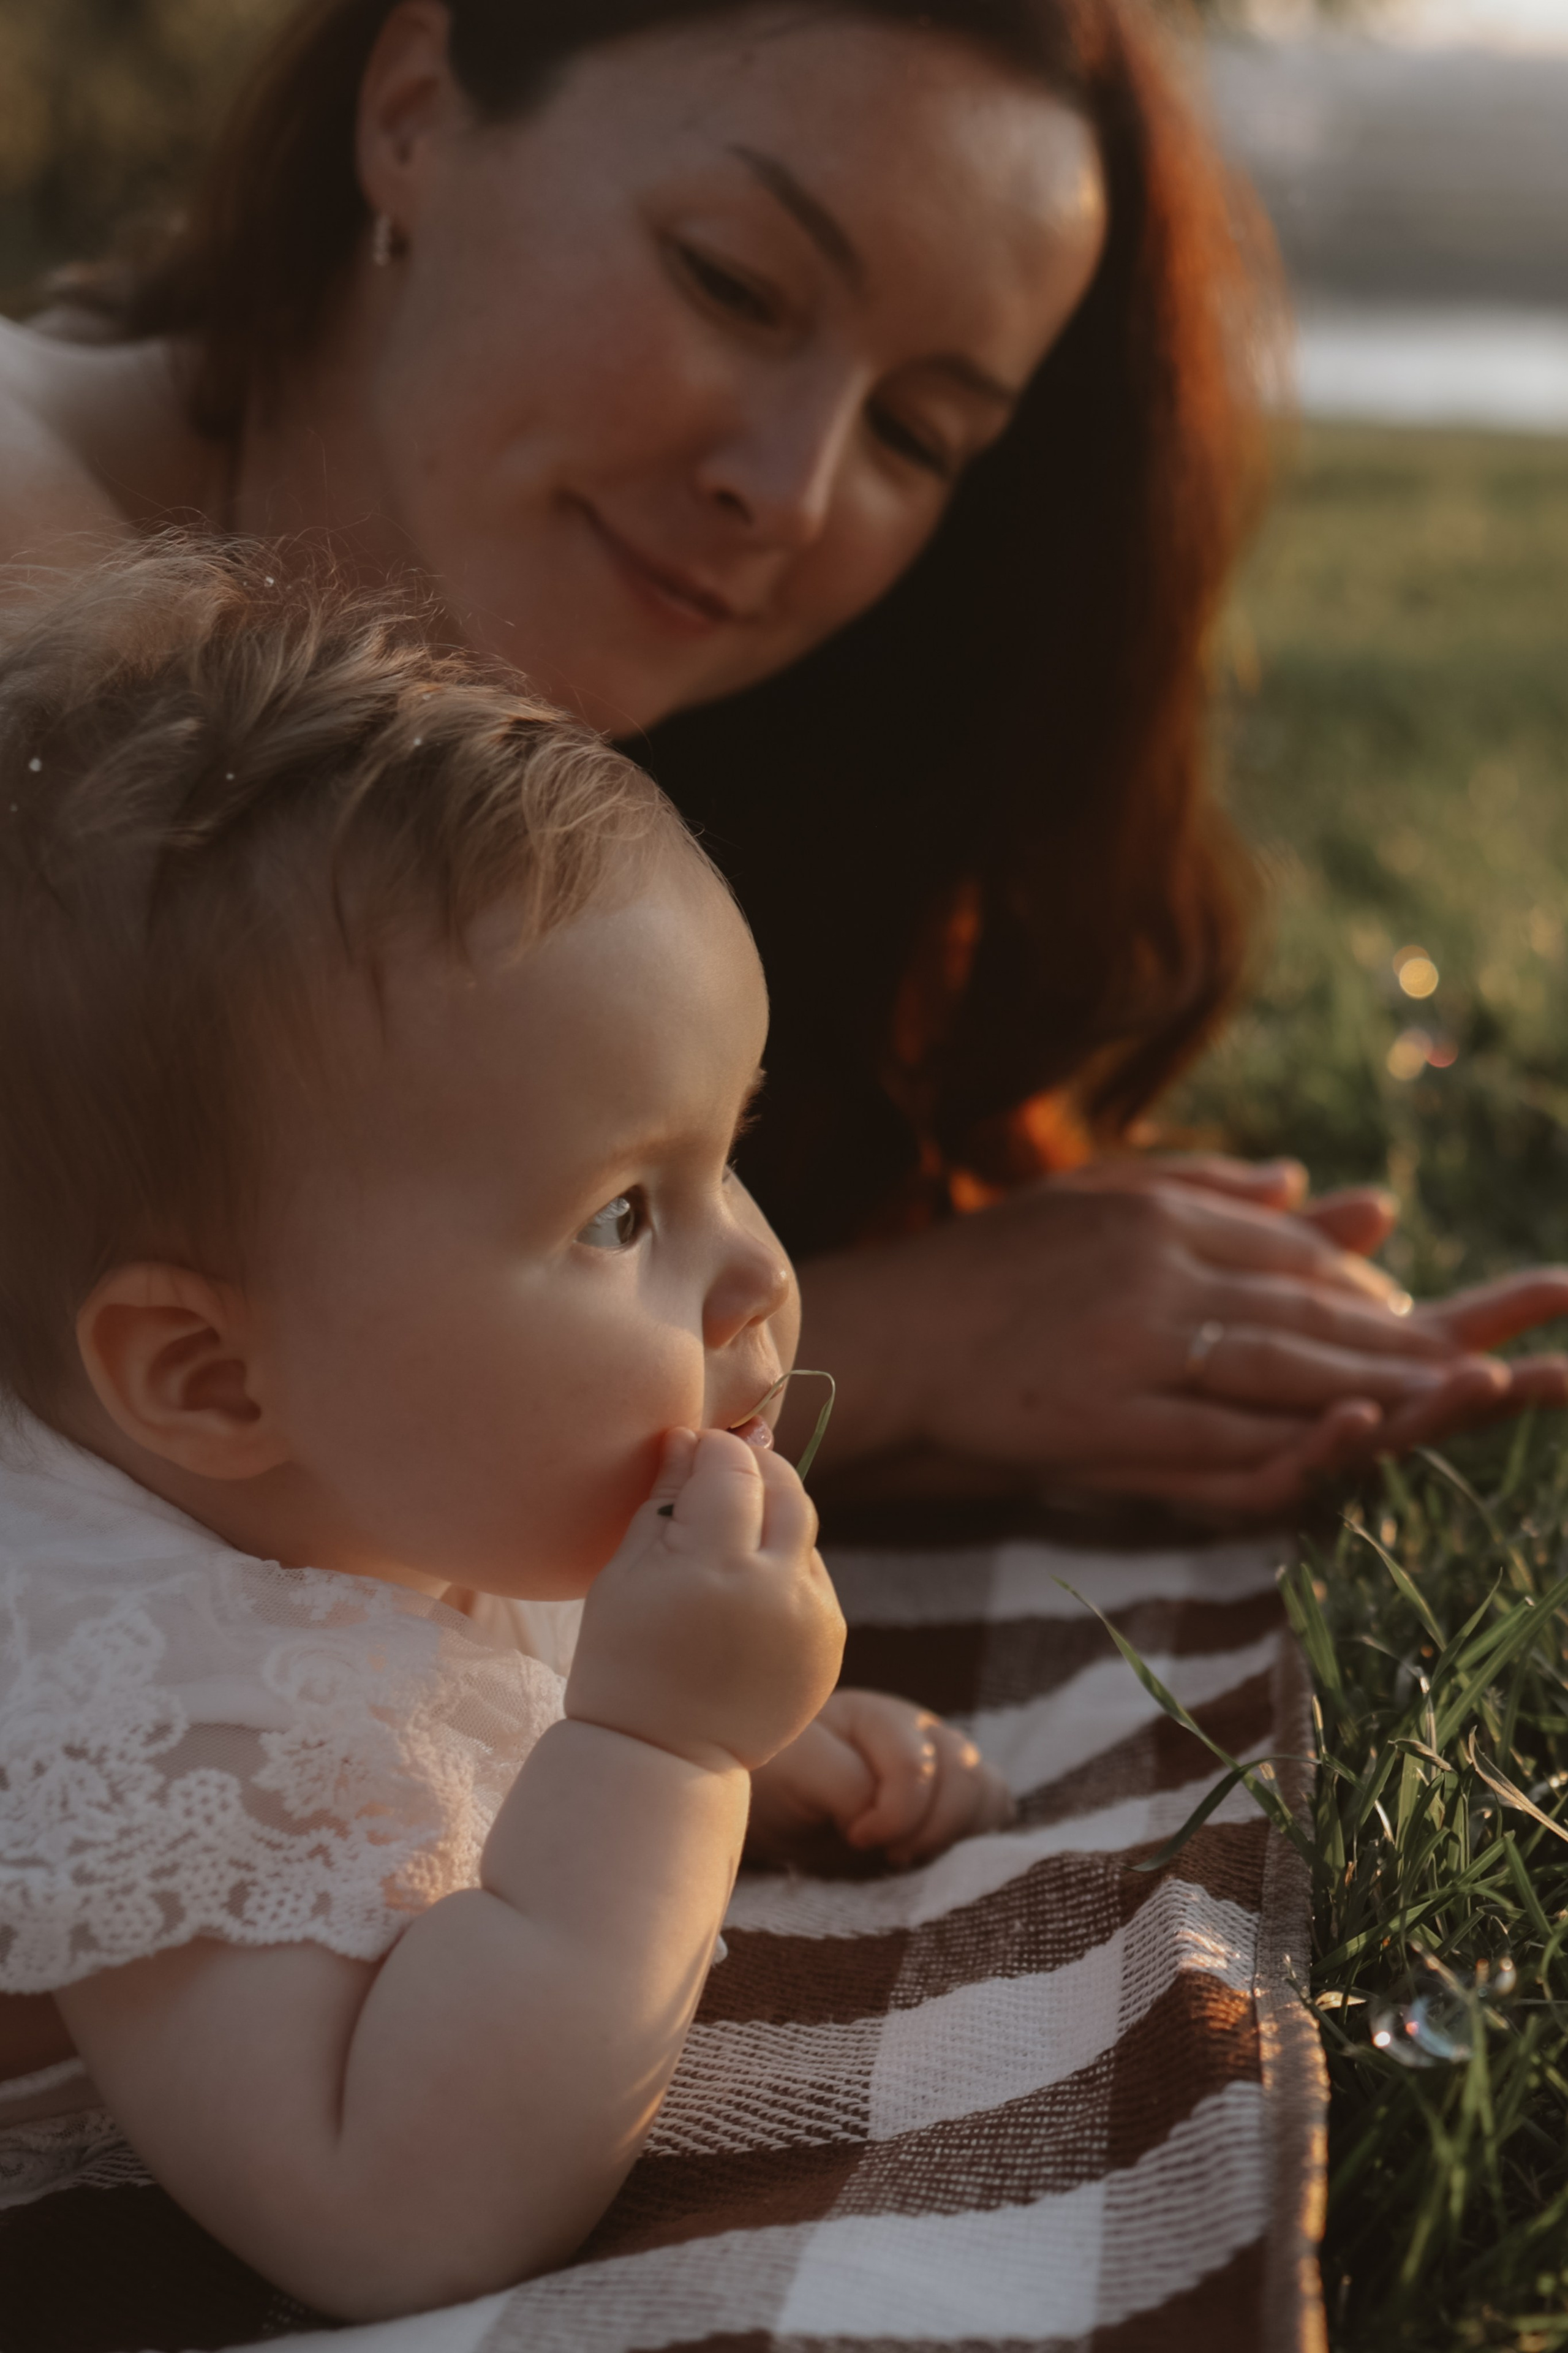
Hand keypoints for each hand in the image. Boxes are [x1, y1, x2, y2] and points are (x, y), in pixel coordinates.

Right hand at [565, 1428, 843, 1773]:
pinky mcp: (830, 1645)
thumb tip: (688, 1438)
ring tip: (729, 1534)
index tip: (692, 1447)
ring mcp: (813, 1620)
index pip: (734, 1471)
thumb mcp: (624, 1575)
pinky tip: (748, 1586)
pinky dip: (786, 1567)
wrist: (661, 1758)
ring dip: (774, 1517)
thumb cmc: (623, 1661)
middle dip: (757, 1467)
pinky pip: (814, 1579)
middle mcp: (780, 1589)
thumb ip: (664, 1500)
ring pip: (806, 1531)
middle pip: (788, 1490)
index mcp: (719, 1568)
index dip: (713, 1448)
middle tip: (723, 1469)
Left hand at [746, 1688, 1013, 1869]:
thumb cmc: (774, 1780)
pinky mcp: (952, 1797)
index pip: (917, 1767)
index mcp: (877, 1716)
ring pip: (988, 1790)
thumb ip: (844, 1785)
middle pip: (965, 1774)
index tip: (855, 1837)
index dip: (893, 1816)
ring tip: (906, 1856)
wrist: (772, 1805)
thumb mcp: (793, 1773)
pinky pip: (993, 1809)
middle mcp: (919, 1731)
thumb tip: (886, 1818)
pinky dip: (974, 1838)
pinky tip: (930, 1856)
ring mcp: (941, 1761)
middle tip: (887, 1855)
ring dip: (955, 1835)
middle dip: (929, 1828)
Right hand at [795, 1167, 1567, 1520]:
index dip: (1374, 1297)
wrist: (879, 1343)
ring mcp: (1131, 1349)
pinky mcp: (1101, 1421)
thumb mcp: (1097, 1205)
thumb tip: (1318, 1186)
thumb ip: (1209, 1190)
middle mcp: (1156, 1272)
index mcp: (1158, 1219)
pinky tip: (1362, 1436)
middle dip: (1419, 1335)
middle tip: (1520, 1355)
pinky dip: (1295, 1444)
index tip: (1440, 1324)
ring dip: (1388, 1385)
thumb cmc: (984, 1273)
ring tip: (1482, 1390)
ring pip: (1285, 1370)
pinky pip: (1219, 1442)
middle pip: (1312, 1310)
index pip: (1295, 1259)